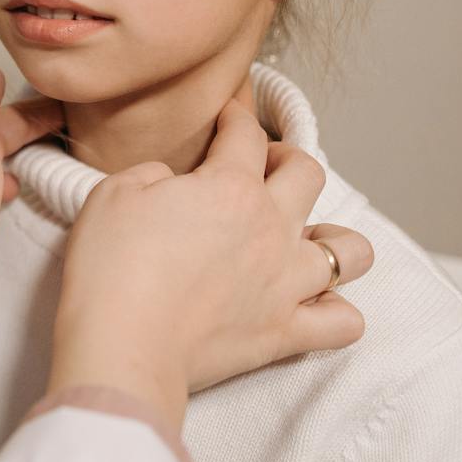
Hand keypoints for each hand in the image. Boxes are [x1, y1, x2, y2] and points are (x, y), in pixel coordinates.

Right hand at [47, 100, 373, 428]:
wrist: (122, 344)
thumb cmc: (111, 268)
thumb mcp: (111, 194)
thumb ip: (151, 174)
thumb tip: (171, 182)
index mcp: (229, 187)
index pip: (246, 133)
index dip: (235, 116)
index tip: (225, 118)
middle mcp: (271, 228)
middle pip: (308, 174)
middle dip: (286, 160)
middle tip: (260, 169)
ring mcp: (287, 283)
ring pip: (350, 250)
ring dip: (331, 238)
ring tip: (302, 240)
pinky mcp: (285, 332)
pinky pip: (344, 321)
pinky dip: (336, 309)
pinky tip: (311, 303)